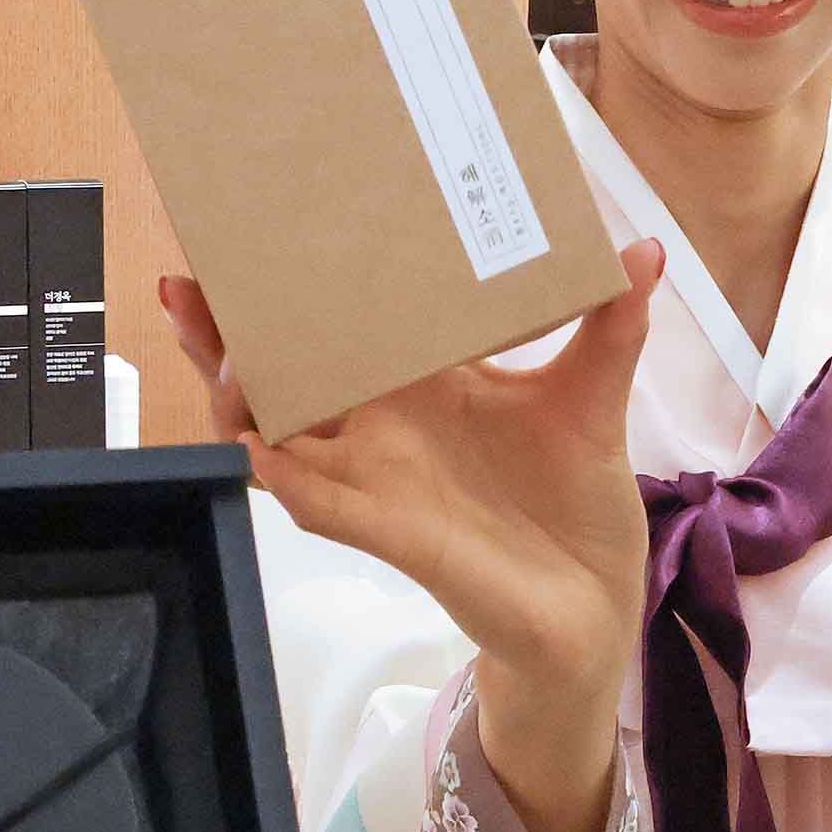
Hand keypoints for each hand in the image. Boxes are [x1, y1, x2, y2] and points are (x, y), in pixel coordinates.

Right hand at [162, 251, 663, 831]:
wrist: (593, 605)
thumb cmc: (578, 503)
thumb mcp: (594, 396)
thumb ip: (610, 324)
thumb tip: (644, 250)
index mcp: (425, 380)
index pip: (342, 321)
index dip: (291, 282)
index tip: (250, 227)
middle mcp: (384, 427)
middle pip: (285, 372)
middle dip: (227, 332)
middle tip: (186, 282)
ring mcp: (378, 481)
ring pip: (280, 435)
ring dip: (240, 398)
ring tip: (217, 357)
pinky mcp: (393, 534)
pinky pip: (320, 506)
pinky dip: (286, 479)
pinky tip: (256, 450)